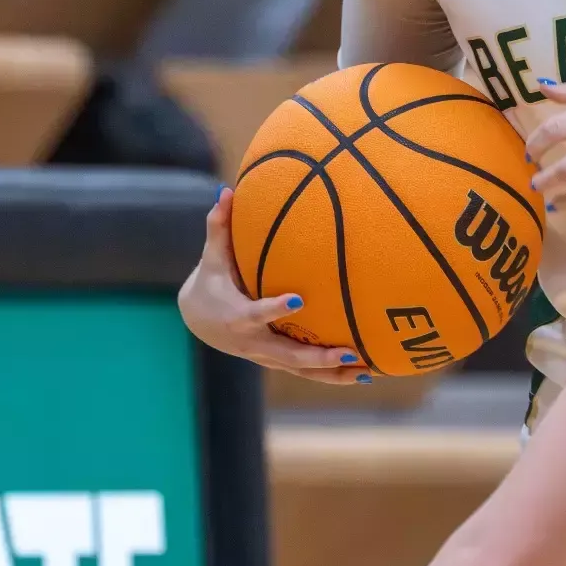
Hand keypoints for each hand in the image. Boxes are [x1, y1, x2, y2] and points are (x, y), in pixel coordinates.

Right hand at [177, 188, 370, 384]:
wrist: (199, 321)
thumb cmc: (211, 282)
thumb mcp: (211, 258)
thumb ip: (219, 227)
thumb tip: (224, 191)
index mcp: (237, 316)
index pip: (255, 314)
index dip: (274, 309)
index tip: (298, 300)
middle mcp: (252, 342)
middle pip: (287, 355)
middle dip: (317, 356)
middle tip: (348, 351)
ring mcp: (266, 356)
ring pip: (300, 370)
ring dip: (332, 372)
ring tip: (366, 370)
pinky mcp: (276, 360)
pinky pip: (305, 372)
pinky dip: (332, 375)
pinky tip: (364, 373)